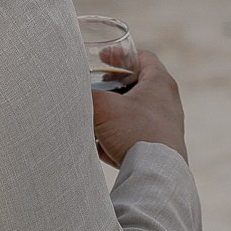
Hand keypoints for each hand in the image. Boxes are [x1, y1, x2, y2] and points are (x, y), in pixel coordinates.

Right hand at [90, 49, 187, 166]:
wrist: (156, 175)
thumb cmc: (135, 133)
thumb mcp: (103, 107)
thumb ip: (82, 95)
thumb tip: (63, 90)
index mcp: (160, 83)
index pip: (142, 57)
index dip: (119, 55)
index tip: (101, 59)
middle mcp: (168, 102)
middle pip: (138, 85)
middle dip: (113, 87)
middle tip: (96, 88)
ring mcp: (166, 126)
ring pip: (134, 113)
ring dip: (113, 114)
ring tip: (94, 120)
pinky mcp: (162, 149)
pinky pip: (135, 137)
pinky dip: (118, 137)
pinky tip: (100, 147)